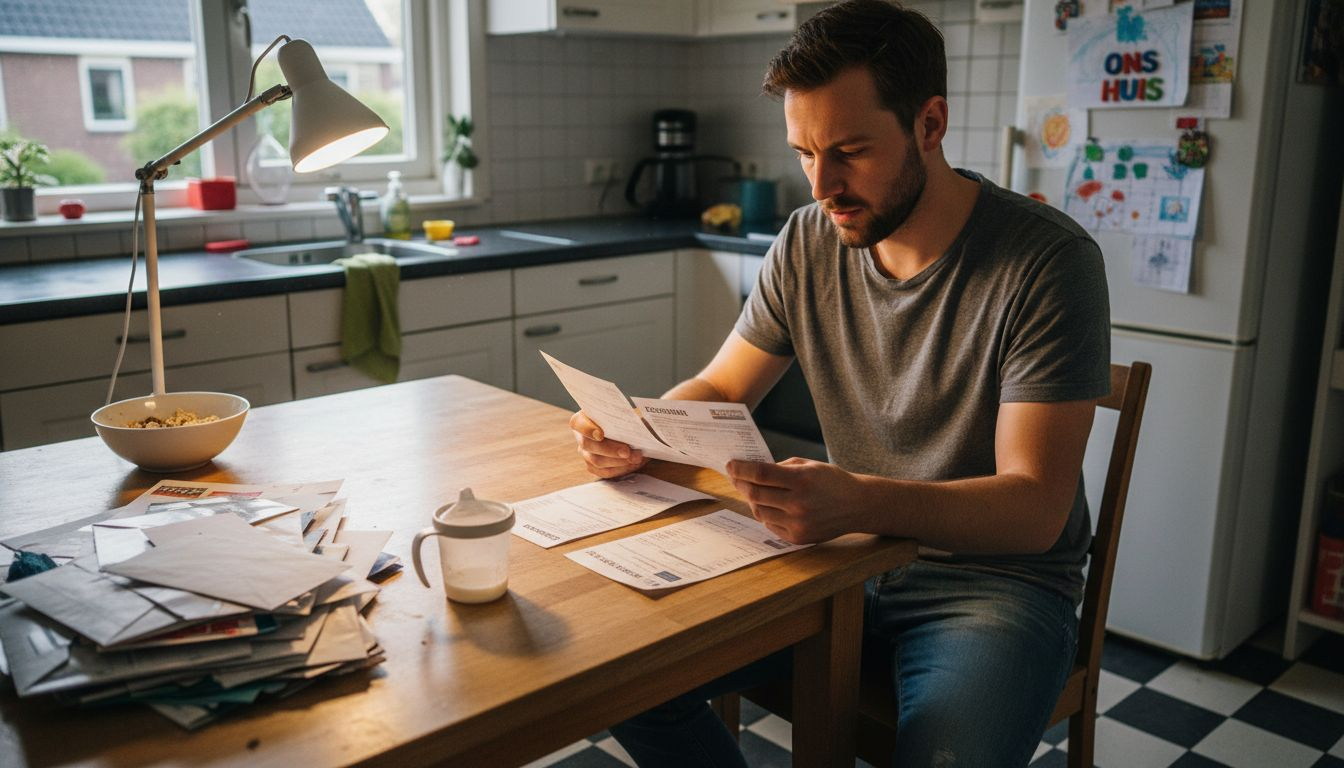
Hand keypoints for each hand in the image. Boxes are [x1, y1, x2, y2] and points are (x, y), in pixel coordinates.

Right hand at [570, 410, 647, 478]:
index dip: (587, 429)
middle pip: (588, 445)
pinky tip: (634, 463)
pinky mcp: (594, 467)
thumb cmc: (626, 418)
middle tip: (627, 451)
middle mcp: (582, 437)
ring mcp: (586, 454)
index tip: (600, 435)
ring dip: (619, 461)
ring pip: (597, 461)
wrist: (630, 431)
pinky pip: (605, 472)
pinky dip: (621, 469)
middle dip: (610, 450)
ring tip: (637, 457)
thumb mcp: (626, 413)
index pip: (578, 423)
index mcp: (583, 419)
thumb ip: (628, 417)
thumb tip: (640, 423)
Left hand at [726, 457, 861, 543]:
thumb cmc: (831, 481)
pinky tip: (769, 505)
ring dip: (752, 500)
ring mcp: (798, 523)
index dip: (741, 469)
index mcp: (802, 480)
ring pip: (759, 511)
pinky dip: (765, 514)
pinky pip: (770, 525)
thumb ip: (780, 467)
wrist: (858, 506)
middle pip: (755, 494)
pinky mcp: (798, 537)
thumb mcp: (808, 465)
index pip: (761, 473)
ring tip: (752, 490)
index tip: (730, 464)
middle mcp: (799, 503)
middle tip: (734, 477)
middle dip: (740, 484)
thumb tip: (751, 471)